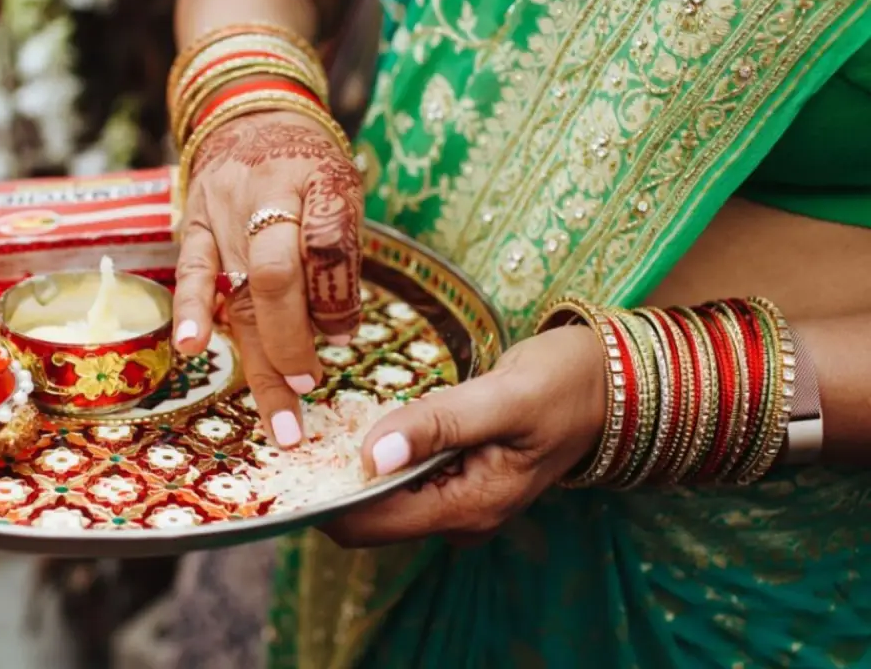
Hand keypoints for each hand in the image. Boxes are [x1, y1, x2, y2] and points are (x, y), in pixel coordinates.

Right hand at [173, 110, 362, 446]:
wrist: (250, 114)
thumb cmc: (308, 166)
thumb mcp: (343, 189)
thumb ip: (341, 254)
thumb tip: (336, 332)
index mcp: (321, 180)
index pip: (332, 244)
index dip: (339, 298)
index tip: (343, 337)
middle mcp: (269, 194)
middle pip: (280, 275)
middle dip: (296, 342)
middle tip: (310, 388)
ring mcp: (226, 211)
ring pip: (243, 290)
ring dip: (262, 358)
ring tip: (280, 418)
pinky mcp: (194, 224)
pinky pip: (193, 271)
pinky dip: (194, 311)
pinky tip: (193, 349)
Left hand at [325, 325, 607, 546]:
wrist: (613, 382)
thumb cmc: (566, 385)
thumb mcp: (503, 397)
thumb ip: (438, 424)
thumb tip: (372, 454)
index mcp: (469, 507)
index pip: (368, 525)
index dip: (324, 497)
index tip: (295, 455)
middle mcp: (459, 516)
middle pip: (366, 517)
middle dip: (332, 480)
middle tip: (303, 427)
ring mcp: (458, 499)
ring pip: (381, 496)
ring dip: (352, 464)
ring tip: (325, 418)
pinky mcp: (457, 477)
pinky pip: (400, 476)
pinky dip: (377, 452)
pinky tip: (362, 417)